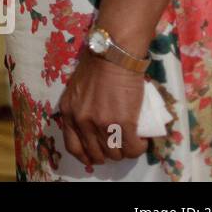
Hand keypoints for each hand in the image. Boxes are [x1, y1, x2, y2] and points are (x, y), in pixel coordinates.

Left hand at [57, 51, 148, 170]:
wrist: (113, 55)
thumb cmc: (96, 66)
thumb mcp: (76, 90)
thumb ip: (79, 108)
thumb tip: (90, 126)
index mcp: (69, 113)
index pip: (74, 147)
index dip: (87, 156)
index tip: (96, 156)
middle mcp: (82, 122)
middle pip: (97, 154)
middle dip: (109, 153)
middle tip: (118, 144)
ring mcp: (102, 124)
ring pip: (116, 154)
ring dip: (125, 151)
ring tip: (131, 140)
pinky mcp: (123, 124)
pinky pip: (133, 148)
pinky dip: (139, 148)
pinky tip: (142, 140)